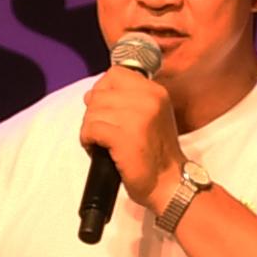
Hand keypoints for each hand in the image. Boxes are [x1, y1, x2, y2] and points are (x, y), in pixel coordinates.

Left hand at [78, 64, 180, 207]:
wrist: (168, 182)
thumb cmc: (156, 153)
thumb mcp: (151, 116)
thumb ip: (126, 100)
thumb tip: (90, 95)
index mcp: (155, 91)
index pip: (115, 74)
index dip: (103, 90)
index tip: (105, 109)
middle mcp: (148, 99)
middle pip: (99, 94)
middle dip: (94, 114)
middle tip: (103, 132)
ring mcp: (137, 118)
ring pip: (92, 112)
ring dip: (90, 129)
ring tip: (102, 143)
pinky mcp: (124, 137)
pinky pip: (91, 129)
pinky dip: (88, 140)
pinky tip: (97, 149)